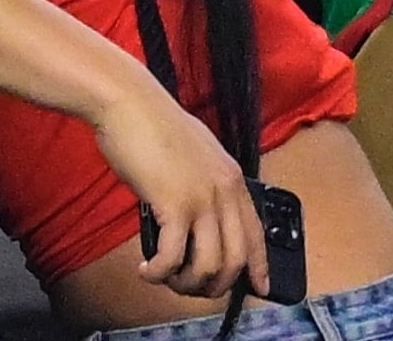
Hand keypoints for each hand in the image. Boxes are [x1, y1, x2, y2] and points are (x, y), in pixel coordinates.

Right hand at [94, 73, 257, 295]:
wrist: (132, 105)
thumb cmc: (155, 129)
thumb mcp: (195, 158)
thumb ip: (204, 186)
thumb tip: (198, 221)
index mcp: (233, 178)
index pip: (257, 233)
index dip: (260, 267)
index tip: (260, 288)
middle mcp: (225, 190)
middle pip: (236, 259)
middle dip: (214, 285)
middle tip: (188, 286)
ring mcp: (203, 197)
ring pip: (209, 265)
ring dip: (184, 283)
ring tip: (164, 276)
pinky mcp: (175, 203)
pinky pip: (173, 258)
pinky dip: (159, 272)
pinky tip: (146, 269)